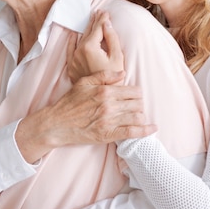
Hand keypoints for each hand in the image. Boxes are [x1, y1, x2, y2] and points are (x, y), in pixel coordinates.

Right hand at [16, 70, 155, 162]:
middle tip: (134, 106)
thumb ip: (104, 76)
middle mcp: (109, 105)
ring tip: (137, 116)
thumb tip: (123, 74)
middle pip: (138, 103)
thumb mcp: (83, 83)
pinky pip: (133, 133)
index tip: (132, 96)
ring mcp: (109, 121)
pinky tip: (152, 129)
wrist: (57, 123)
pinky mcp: (108, 135)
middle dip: (139, 104)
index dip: (136, 93)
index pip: (134, 91)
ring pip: (137, 117)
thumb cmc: (69, 102)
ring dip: (140, 116)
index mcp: (105, 91)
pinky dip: (145, 131)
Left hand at [67, 10, 123, 82]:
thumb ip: (112, 38)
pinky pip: (70, 50)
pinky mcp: (71, 67)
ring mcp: (74, 59)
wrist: (101, 96)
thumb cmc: (113, 78)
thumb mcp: (117, 57)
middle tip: (99, 12)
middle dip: (95, 21)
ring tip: (91, 19)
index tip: (106, 11)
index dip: (102, 19)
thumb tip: (107, 24)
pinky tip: (74, 34)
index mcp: (90, 47)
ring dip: (86, 29)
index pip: (97, 28)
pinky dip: (72, 41)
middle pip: (88, 32)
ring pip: (80, 39)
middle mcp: (79, 51)